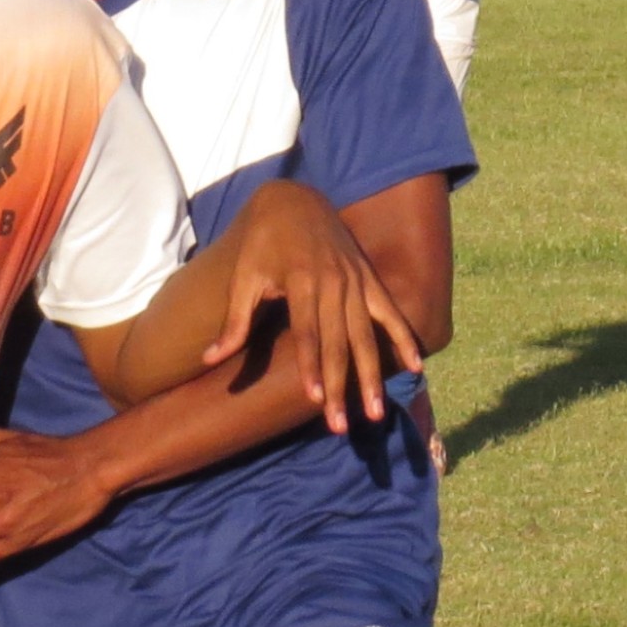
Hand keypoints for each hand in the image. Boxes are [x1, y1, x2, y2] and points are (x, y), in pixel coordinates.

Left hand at [205, 181, 421, 432]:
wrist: (296, 200)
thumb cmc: (264, 242)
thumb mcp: (243, 276)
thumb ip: (235, 321)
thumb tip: (211, 359)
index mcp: (302, 281)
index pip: (308, 333)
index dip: (311, 367)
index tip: (314, 400)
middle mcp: (334, 283)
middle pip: (340, 342)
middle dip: (341, 385)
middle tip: (341, 425)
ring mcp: (356, 281)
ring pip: (367, 335)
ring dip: (371, 375)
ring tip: (374, 411)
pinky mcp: (369, 279)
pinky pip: (390, 313)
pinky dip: (403, 338)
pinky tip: (415, 366)